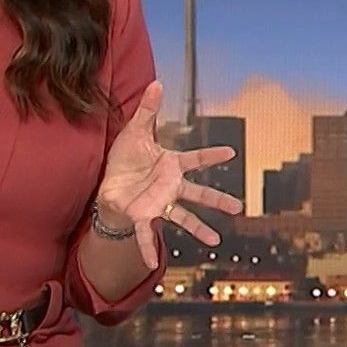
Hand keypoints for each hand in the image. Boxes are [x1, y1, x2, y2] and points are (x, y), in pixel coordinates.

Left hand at [94, 80, 244, 269]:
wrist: (107, 184)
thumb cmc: (124, 161)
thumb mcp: (134, 131)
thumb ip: (148, 110)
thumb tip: (157, 82)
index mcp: (171, 166)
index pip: (195, 160)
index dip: (212, 156)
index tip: (231, 152)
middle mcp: (170, 187)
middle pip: (199, 194)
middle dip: (218, 200)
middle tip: (238, 207)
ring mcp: (159, 204)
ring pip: (183, 218)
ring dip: (198, 230)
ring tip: (215, 242)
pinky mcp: (143, 216)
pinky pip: (146, 235)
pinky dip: (149, 248)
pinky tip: (152, 263)